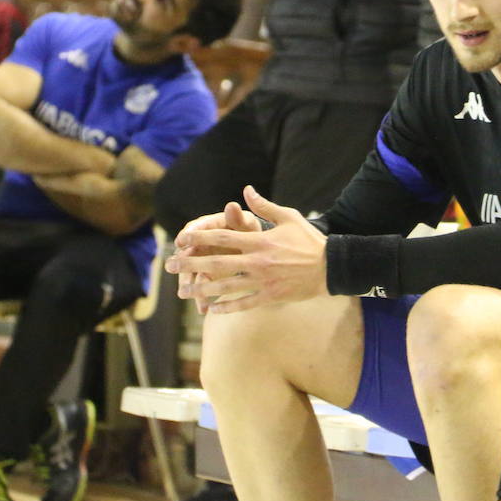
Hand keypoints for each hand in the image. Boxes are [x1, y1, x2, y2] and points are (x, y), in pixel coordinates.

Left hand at [165, 185, 327, 312]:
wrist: (330, 266)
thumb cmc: (309, 240)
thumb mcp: (289, 217)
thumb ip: (264, 206)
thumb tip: (246, 191)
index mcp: (260, 240)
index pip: (223, 238)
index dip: (199, 238)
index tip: (180, 239)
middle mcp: (257, 261)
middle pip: (216, 263)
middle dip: (190, 264)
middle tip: (170, 266)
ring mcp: (263, 281)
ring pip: (226, 287)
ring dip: (202, 289)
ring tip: (184, 291)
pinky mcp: (270, 296)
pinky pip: (244, 304)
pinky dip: (227, 308)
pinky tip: (212, 310)